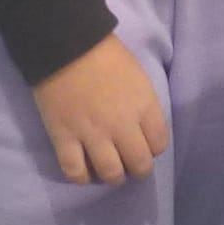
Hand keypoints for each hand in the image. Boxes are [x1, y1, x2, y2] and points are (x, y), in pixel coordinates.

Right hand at [32, 34, 168, 187]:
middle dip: (138, 169)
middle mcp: (122, 125)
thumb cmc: (107, 56)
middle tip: (130, 165)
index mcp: (144, 106)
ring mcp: (92, 134)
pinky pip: (75, 171)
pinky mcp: (64, 138)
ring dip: (113, 177)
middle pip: (139, 164)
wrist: (68, 46)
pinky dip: (81, 178)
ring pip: (111, 173)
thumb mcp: (139, 78)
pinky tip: (84, 173)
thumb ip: (144, 105)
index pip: (159, 144)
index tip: (145, 145)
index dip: (153, 148)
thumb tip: (143, 129)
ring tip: (110, 172)